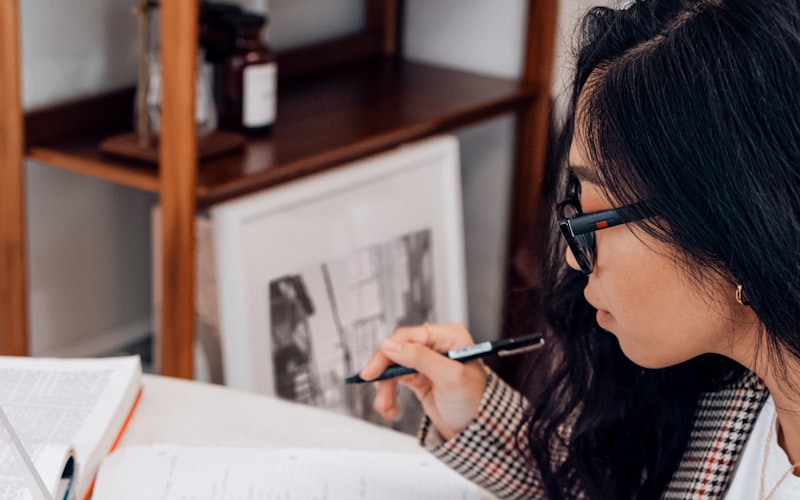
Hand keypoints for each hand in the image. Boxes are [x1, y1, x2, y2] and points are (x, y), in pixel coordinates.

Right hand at [359, 323, 486, 440]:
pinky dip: (389, 394)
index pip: (409, 336)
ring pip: (393, 368)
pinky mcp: (419, 376)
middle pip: (397, 350)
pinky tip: (390, 408)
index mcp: (449, 336)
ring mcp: (426, 361)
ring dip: (386, 389)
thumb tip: (391, 345)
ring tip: (386, 408)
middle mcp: (436, 345)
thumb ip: (420, 358)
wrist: (477, 430)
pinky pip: (395, 380)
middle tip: (376, 390)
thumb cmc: (474, 401)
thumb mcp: (450, 377)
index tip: (374, 370)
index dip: (389, 352)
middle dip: (385, 374)